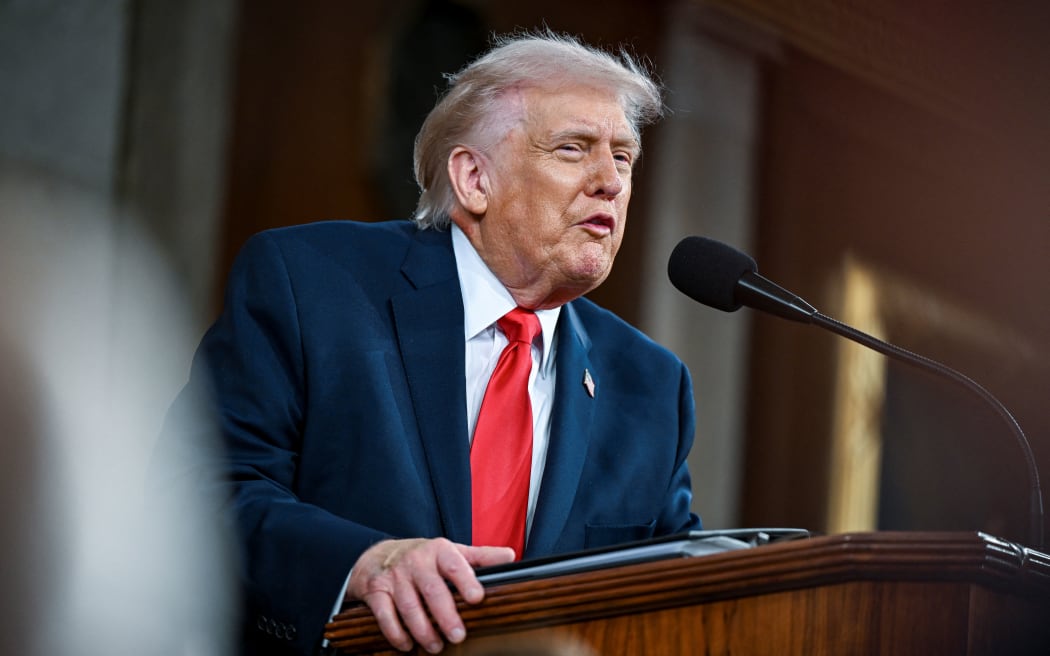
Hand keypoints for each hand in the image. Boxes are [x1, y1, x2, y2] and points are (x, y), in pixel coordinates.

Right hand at [347, 538, 514, 652]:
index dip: (466, 581)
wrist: (378, 556)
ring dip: (423, 630)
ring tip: (436, 645)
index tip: (477, 598)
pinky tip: (407, 644)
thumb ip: (480, 556)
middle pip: (433, 590)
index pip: (455, 564)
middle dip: (445, 615)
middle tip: (458, 636)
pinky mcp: (376, 591)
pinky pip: (385, 614)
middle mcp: (416, 561)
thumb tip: (510, 557)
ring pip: (409, 606)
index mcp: (439, 551)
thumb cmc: (423, 558)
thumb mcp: (451, 552)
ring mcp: (395, 576)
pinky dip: (396, 633)